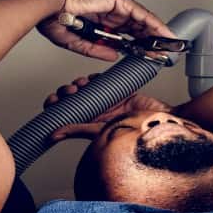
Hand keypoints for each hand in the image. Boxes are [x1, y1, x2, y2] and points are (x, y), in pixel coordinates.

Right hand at [31, 0, 172, 62]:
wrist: (48, 5)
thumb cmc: (53, 18)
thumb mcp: (78, 41)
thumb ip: (96, 49)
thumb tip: (114, 55)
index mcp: (97, 20)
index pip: (123, 34)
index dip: (136, 45)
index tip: (146, 55)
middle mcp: (107, 11)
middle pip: (136, 27)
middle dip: (150, 40)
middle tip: (162, 52)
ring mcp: (113, 5)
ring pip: (141, 20)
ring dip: (155, 32)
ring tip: (168, 44)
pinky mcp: (117, 0)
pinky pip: (140, 13)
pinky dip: (153, 23)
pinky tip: (163, 33)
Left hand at [44, 76, 173, 140]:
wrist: (159, 120)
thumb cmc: (136, 131)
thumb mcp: (101, 131)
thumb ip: (79, 130)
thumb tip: (54, 134)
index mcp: (89, 124)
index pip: (65, 114)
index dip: (56, 105)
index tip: (53, 100)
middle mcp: (96, 113)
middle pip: (72, 99)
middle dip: (67, 92)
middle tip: (70, 90)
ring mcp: (106, 101)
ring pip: (84, 89)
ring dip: (79, 84)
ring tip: (82, 85)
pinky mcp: (116, 91)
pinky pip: (100, 81)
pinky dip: (94, 78)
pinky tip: (93, 79)